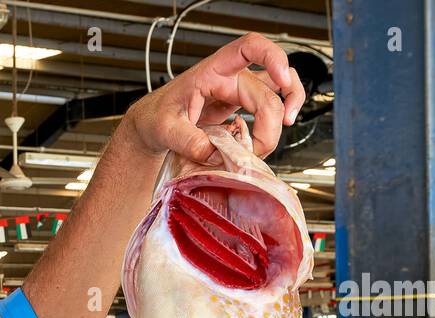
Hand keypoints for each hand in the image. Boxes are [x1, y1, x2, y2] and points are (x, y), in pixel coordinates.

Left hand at [126, 32, 305, 160]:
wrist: (153, 125)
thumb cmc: (156, 117)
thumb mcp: (164, 129)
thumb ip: (188, 141)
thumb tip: (215, 153)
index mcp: (211, 72)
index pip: (248, 47)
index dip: (271, 56)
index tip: (281, 79)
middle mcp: (230, 77)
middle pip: (268, 91)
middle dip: (269, 123)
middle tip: (255, 150)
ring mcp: (238, 91)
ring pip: (278, 92)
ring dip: (280, 118)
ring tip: (266, 144)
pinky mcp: (241, 106)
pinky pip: (270, 107)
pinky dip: (275, 123)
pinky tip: (266, 139)